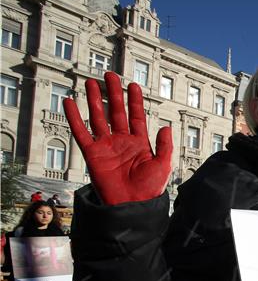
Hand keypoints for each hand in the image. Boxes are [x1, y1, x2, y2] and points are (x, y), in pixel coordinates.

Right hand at [64, 72, 171, 205]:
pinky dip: (74, 118)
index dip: (134, 101)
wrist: (132, 205)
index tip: (133, 85)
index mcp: (139, 143)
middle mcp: (122, 142)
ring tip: (90, 82)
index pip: (136, 116)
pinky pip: (81, 132)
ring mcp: (106, 146)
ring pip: (98, 118)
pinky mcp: (92, 154)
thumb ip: (165, 146)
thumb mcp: (162, 165)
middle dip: (113, 93)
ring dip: (94, 100)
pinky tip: (70, 102)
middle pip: (116, 112)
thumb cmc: (149, 189)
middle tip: (110, 75)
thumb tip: (165, 126)